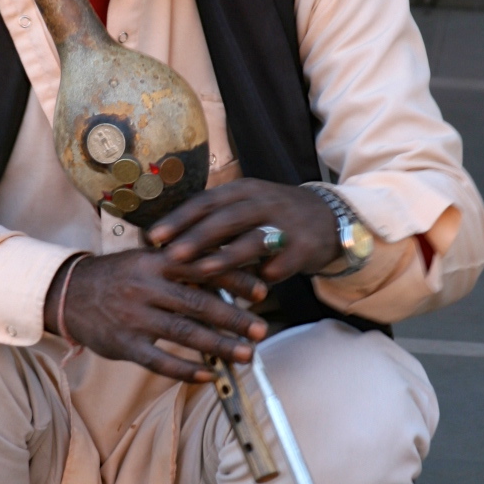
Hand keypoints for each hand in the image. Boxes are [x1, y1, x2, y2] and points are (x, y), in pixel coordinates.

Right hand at [43, 249, 267, 381]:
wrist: (68, 292)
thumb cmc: (119, 275)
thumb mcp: (147, 259)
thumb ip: (183, 266)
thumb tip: (229, 272)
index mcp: (156, 261)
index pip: (203, 267)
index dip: (235, 279)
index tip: (263, 291)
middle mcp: (146, 287)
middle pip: (198, 303)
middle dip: (234, 318)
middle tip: (261, 330)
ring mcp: (134, 316)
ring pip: (183, 333)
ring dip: (219, 346)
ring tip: (246, 356)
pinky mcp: (124, 343)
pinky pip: (159, 360)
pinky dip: (186, 370)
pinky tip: (208, 376)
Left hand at [147, 179, 339, 285]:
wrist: (329, 218)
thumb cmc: (273, 216)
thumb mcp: (245, 207)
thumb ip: (213, 221)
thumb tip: (166, 243)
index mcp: (243, 190)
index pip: (205, 201)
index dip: (179, 219)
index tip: (154, 236)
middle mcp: (264, 202)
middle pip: (226, 218)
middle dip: (197, 237)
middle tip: (171, 255)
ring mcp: (286, 224)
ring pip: (252, 240)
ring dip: (226, 257)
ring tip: (203, 271)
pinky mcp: (304, 246)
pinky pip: (280, 264)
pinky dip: (264, 276)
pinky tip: (249, 293)